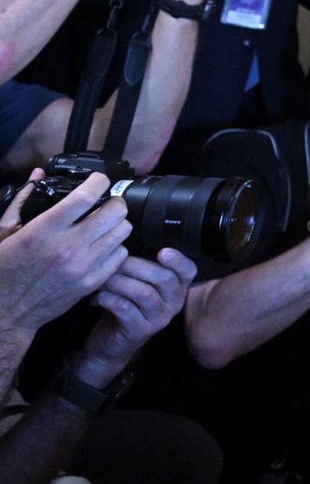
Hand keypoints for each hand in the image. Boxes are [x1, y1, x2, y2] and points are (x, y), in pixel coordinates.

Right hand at [0, 174, 130, 333]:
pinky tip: (101, 246)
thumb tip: (39, 173)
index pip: (86, 196)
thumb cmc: (4, 270)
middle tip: (106, 203)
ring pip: (123, 231)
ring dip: (116, 223)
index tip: (98, 180)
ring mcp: (84, 266)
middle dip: (114, 201)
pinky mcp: (92, 282)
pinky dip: (115, 247)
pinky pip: (121, 255)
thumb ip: (22, 200)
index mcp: (44, 230)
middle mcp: (68, 247)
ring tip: (103, 225)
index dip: (99, 181)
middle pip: (116, 212)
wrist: (7, 310)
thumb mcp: (4, 232)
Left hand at [72, 249, 194, 384]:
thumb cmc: (123, 307)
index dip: (178, 260)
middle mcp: (174, 303)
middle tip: (114, 259)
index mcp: (177, 288)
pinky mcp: (140, 331)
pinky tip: (95, 297)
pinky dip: (107, 298)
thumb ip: (140, 267)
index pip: (189, 271)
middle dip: (136, 265)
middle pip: (163, 278)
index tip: (162, 250)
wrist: (110, 345)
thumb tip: (125, 239)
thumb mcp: (137, 285)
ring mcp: (159, 318)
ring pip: (143, 292)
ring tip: (101, 278)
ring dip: (118, 281)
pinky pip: (125, 308)